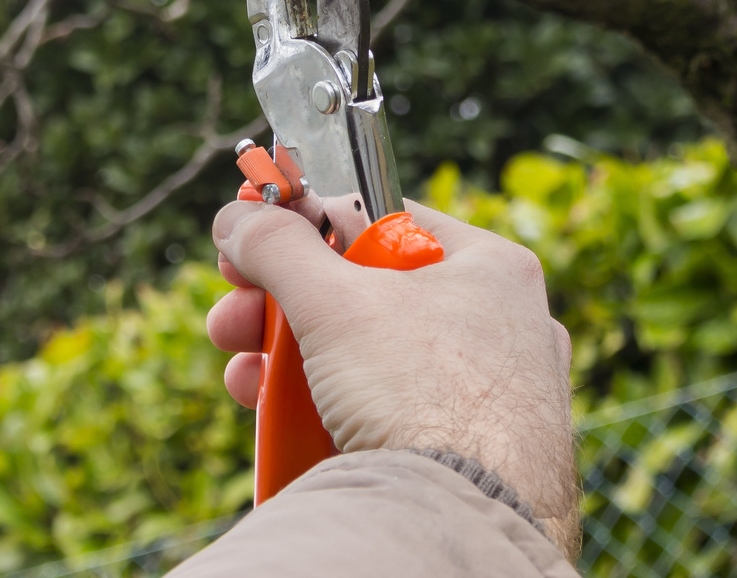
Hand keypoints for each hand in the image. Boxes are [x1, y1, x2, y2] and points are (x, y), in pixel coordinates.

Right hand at [208, 199, 578, 545]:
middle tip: (234, 319)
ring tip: (245, 381)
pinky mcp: (473, 454)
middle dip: (285, 308)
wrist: (463, 519)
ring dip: (294, 365)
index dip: (311, 225)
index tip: (256, 235)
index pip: (386, 220)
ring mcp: (492, 395)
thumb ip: (279, 248)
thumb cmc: (424, 396)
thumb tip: (241, 218)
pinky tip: (285, 425)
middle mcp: (503, 325)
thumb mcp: (335, 304)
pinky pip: (395, 417)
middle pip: (370, 296)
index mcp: (492, 267)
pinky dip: (335, 415)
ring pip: (375, 360)